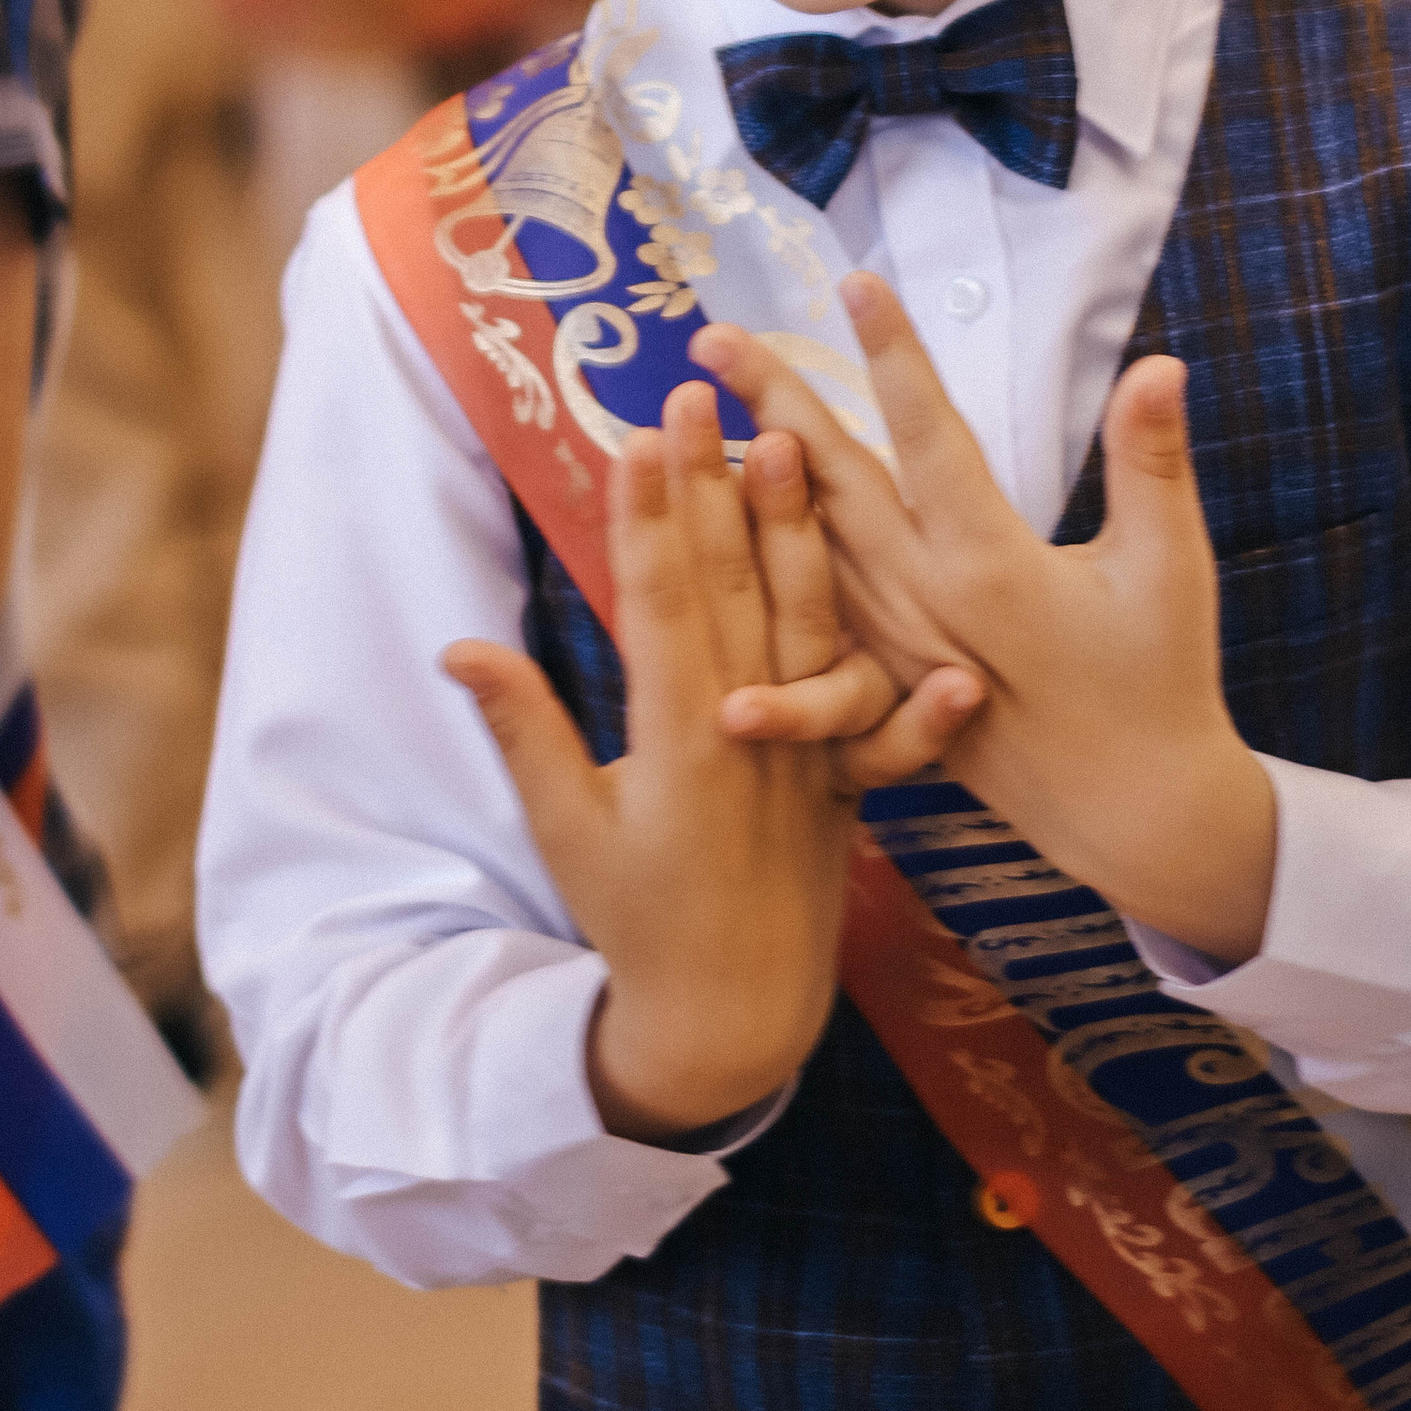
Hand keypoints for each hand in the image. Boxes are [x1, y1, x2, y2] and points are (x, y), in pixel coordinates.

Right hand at [442, 381, 886, 1142]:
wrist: (733, 1016)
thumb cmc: (634, 919)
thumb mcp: (565, 829)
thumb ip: (523, 731)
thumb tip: (456, 649)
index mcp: (675, 738)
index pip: (656, 599)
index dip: (646, 513)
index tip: (637, 433)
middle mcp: (748, 733)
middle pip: (730, 585)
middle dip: (715, 483)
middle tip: (703, 394)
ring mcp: (809, 756)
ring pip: (806, 621)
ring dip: (801, 532)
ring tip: (797, 442)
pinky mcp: (849, 782)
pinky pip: (883, 718)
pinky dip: (920, 690)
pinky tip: (954, 651)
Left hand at [694, 278, 1277, 967]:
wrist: (1132, 815)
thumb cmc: (1161, 683)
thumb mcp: (1169, 570)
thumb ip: (1153, 462)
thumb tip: (1163, 362)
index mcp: (990, 564)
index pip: (930, 435)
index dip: (894, 354)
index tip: (853, 283)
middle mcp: (921, 601)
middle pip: (834, 483)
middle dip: (774, 402)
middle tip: (714, 335)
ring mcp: (887, 646)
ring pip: (798, 550)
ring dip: (741, 483)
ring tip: (689, 421)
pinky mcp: (876, 684)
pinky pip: (794, 618)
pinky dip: (748, 584)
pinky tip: (697, 548)